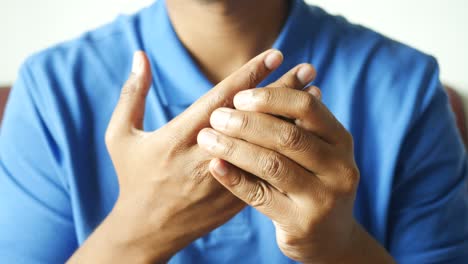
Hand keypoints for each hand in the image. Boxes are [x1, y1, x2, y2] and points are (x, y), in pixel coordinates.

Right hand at [67, 49, 316, 263]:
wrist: (146, 230)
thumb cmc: (133, 179)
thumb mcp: (121, 136)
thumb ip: (132, 94)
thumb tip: (140, 56)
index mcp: (178, 137)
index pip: (222, 99)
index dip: (250, 75)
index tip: (275, 55)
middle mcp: (204, 157)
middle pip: (252, 119)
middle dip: (282, 91)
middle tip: (306, 69)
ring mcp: (223, 179)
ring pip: (265, 145)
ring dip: (291, 118)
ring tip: (314, 94)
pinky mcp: (234, 197)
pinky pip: (266, 171)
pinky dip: (286, 148)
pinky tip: (304, 131)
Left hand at [198, 84, 393, 261]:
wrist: (329, 235)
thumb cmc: (313, 181)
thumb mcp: (315, 149)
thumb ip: (296, 121)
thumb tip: (271, 75)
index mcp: (340, 140)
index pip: (307, 108)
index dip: (271, 98)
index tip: (239, 96)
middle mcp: (339, 168)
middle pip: (288, 136)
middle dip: (247, 123)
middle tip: (217, 117)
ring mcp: (323, 198)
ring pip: (272, 165)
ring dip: (235, 148)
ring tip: (207, 138)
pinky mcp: (301, 223)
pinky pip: (260, 196)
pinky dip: (234, 178)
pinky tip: (215, 165)